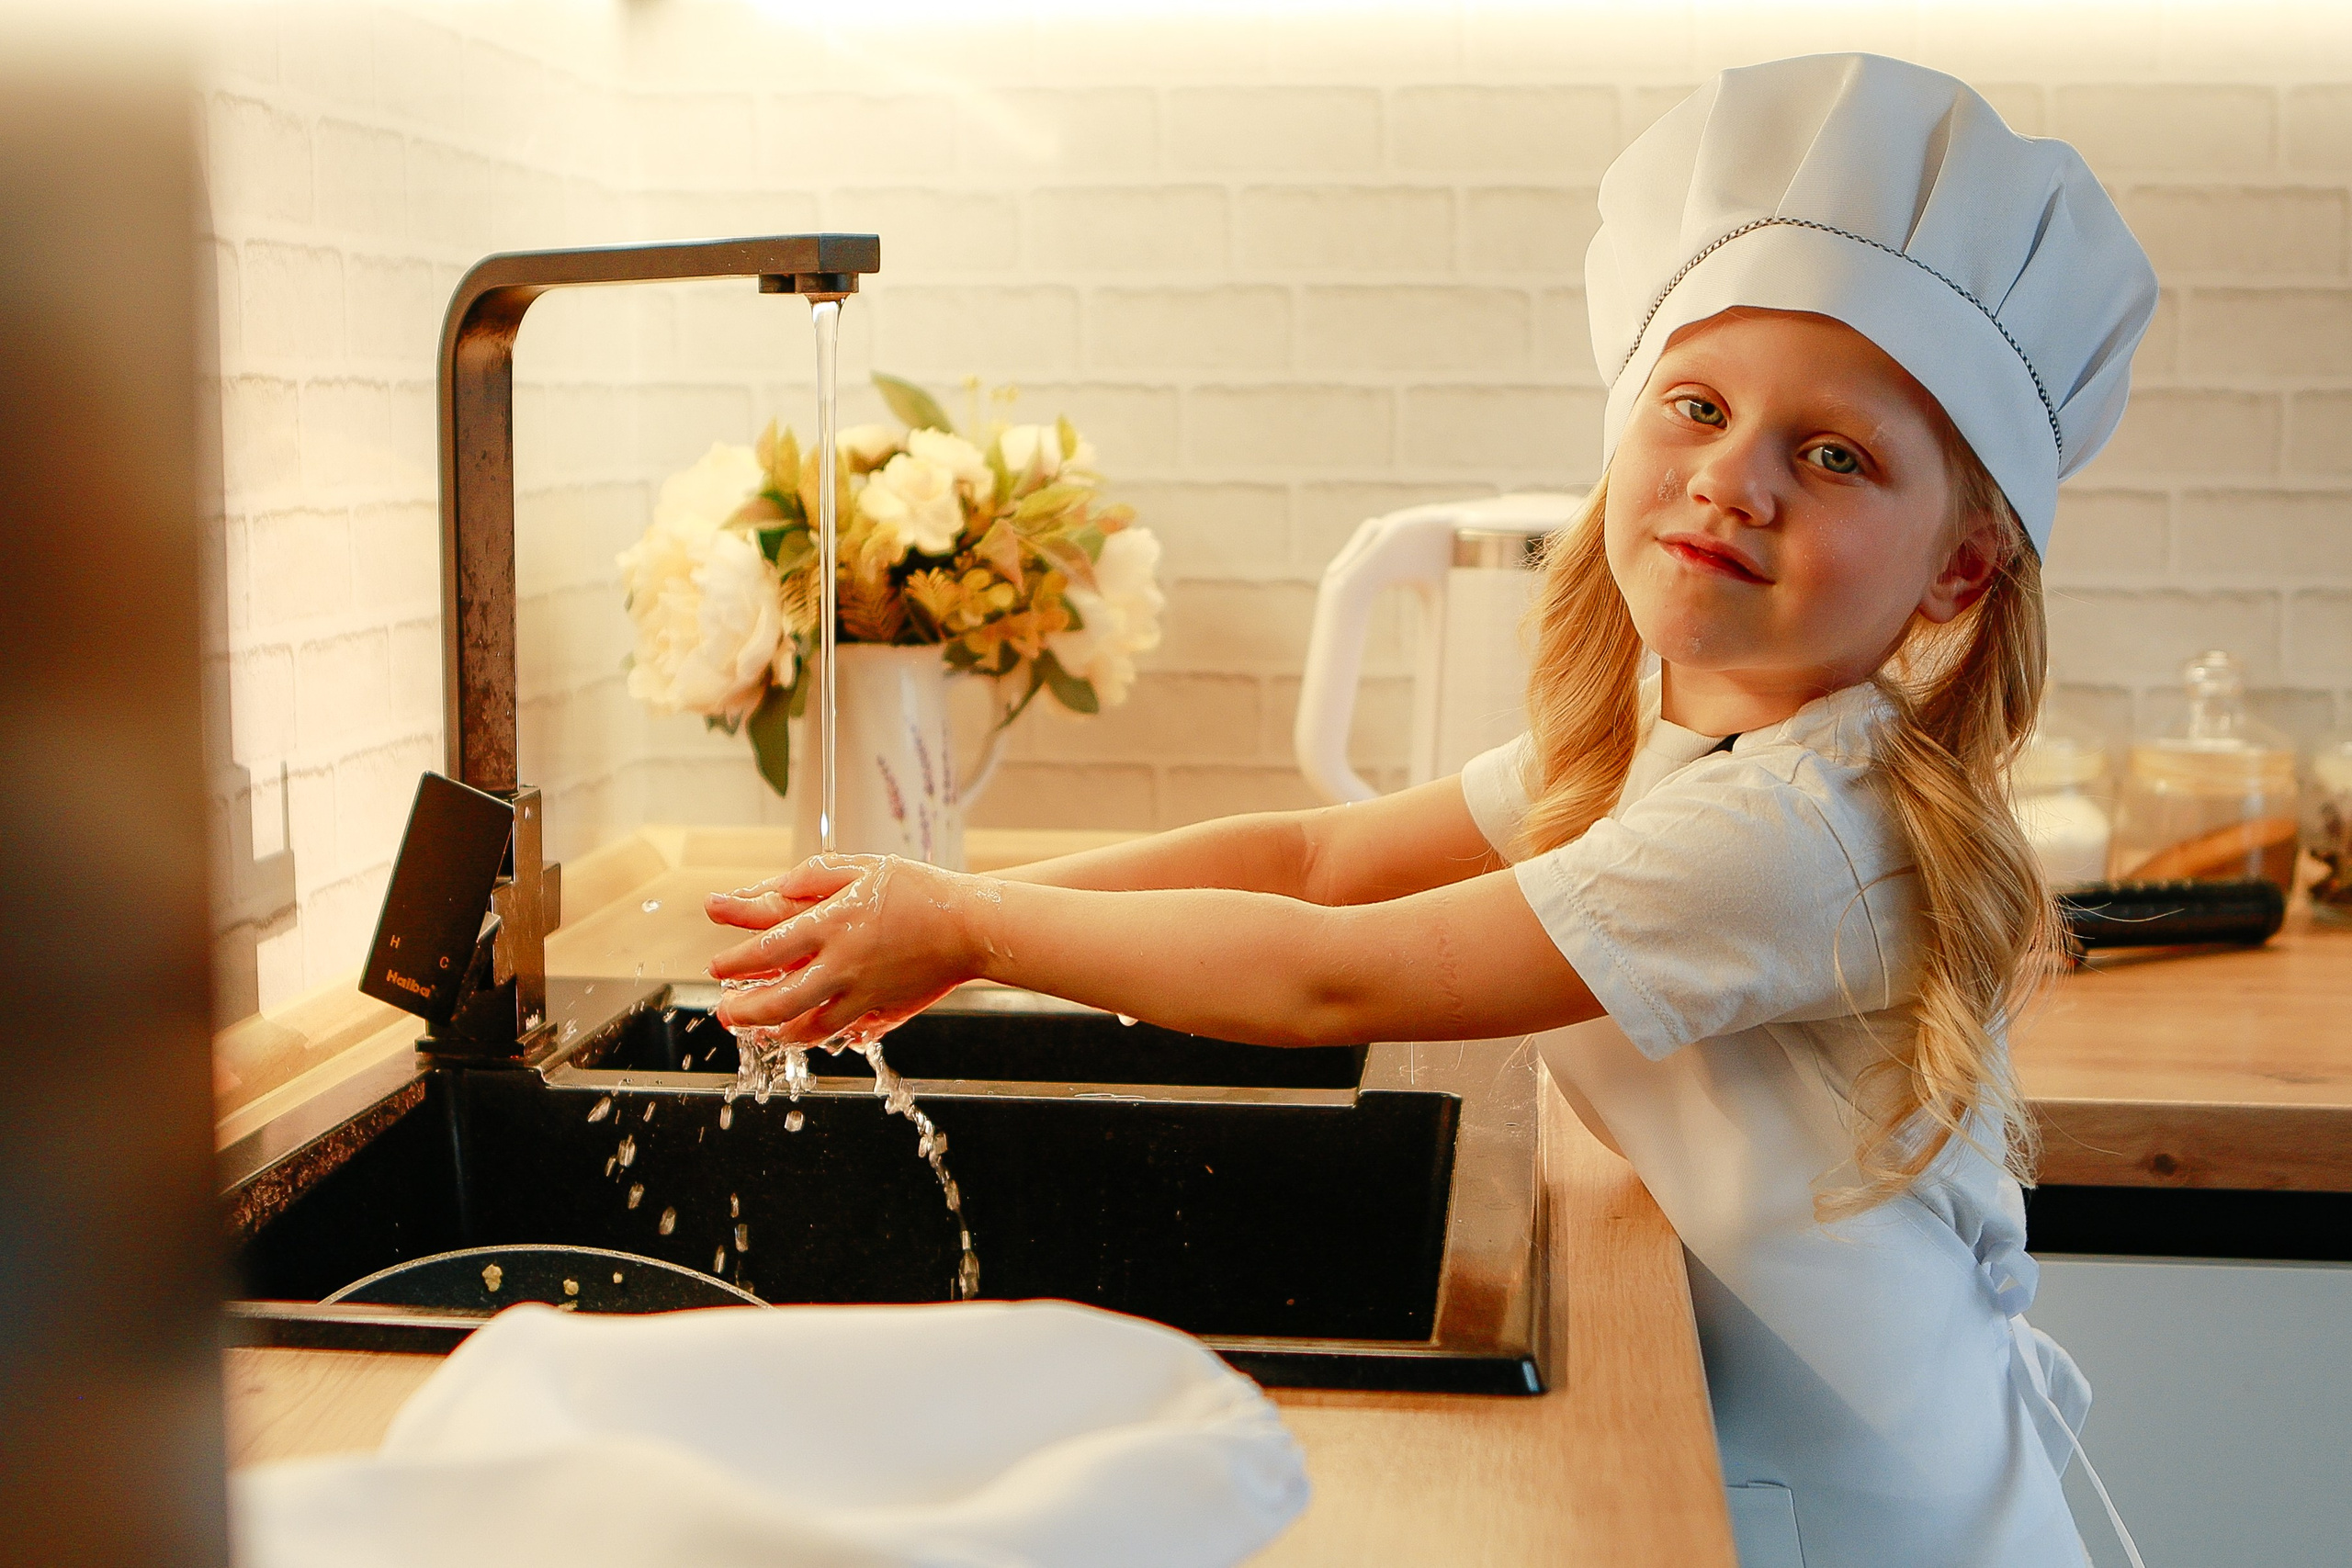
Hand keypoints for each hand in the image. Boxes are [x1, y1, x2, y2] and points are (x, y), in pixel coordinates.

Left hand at [704, 855, 988, 1040]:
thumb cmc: (921, 889)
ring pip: (808, 1027)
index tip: (717, 966)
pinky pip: (841, 1032)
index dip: (736, 961)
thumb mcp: (865, 866)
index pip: (769, 948)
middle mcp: (845, 963)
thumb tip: (776, 886)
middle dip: (745, 1011)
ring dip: (775, 1034)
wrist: (973, 926)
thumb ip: (816, 874)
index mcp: (835, 922)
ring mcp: (864, 992)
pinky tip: (802, 1034)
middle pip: (780, 1000)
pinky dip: (815, 1037)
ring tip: (757, 1032)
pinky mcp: (884, 1009)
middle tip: (725, 1013)